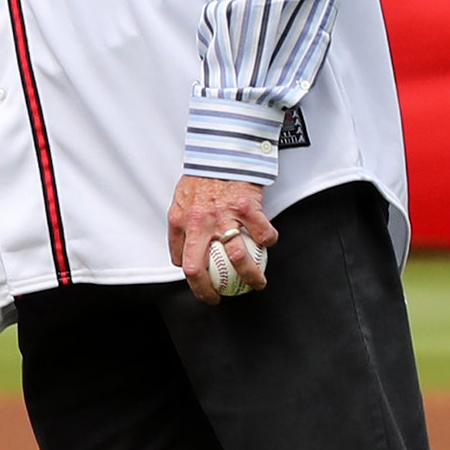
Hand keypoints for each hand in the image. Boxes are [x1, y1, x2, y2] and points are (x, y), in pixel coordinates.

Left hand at [168, 176, 279, 303]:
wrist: (222, 152)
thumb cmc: (203, 177)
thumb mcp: (182, 201)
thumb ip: (182, 226)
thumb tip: (181, 253)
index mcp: (180, 220)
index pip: (181, 260)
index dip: (191, 279)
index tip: (202, 286)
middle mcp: (199, 221)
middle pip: (199, 268)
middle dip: (208, 291)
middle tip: (220, 298)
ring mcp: (223, 216)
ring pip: (237, 258)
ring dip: (250, 277)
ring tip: (257, 283)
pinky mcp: (247, 208)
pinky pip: (263, 235)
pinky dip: (268, 242)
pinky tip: (269, 243)